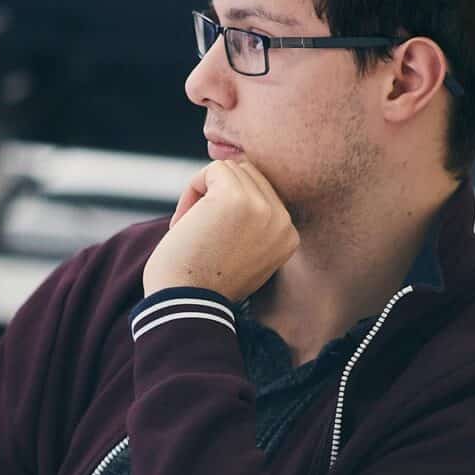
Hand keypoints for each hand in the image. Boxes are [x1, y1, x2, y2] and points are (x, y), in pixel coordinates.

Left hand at [142, 160, 298, 301]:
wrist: (185, 304)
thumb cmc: (203, 283)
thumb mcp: (244, 255)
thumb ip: (253, 224)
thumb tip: (238, 176)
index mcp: (289, 235)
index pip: (262, 192)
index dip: (230, 208)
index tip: (213, 240)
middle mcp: (282, 220)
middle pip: (248, 175)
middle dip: (217, 195)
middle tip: (198, 233)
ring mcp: (261, 207)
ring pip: (230, 170)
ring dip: (202, 193)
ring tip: (192, 229)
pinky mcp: (235, 196)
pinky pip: (212, 169)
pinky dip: (192, 190)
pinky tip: (185, 222)